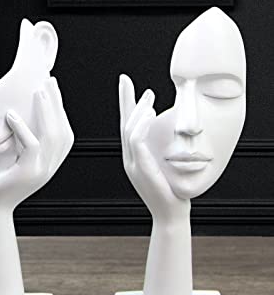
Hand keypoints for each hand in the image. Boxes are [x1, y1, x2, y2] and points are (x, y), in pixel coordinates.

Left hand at [0, 77, 73, 209]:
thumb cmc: (3, 181)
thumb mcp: (20, 160)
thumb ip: (28, 143)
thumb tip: (24, 115)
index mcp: (52, 162)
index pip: (64, 132)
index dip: (60, 109)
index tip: (52, 89)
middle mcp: (52, 166)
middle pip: (61, 129)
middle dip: (56, 103)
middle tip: (49, 82)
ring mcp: (42, 170)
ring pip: (50, 135)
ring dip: (45, 110)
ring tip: (37, 92)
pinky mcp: (28, 172)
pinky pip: (31, 145)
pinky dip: (22, 128)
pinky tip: (12, 115)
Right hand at [119, 74, 188, 220]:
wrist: (170, 214)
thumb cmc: (171, 192)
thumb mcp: (165, 165)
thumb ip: (161, 149)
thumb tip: (167, 129)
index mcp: (134, 156)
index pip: (126, 125)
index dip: (125, 105)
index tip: (125, 85)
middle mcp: (129, 158)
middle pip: (123, 123)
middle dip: (124, 100)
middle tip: (125, 81)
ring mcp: (132, 163)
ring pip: (129, 130)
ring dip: (137, 110)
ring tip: (148, 96)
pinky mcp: (139, 168)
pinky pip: (136, 141)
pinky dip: (140, 125)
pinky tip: (148, 114)